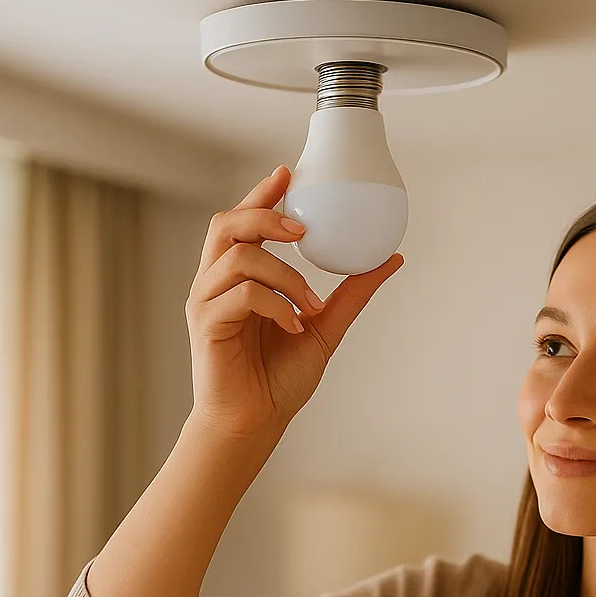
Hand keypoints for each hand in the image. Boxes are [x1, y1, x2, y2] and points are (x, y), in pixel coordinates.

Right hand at [185, 166, 403, 442]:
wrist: (255, 423)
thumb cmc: (278, 379)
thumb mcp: (325, 328)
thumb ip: (351, 293)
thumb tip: (389, 260)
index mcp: (239, 277)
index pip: (242, 222)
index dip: (262, 193)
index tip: (288, 173)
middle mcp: (216, 283)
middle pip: (226, 224)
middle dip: (265, 214)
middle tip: (303, 230)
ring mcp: (207, 303)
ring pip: (238, 257)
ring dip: (285, 275)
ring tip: (310, 305)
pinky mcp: (206, 326)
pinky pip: (240, 295)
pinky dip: (275, 305)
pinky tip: (293, 326)